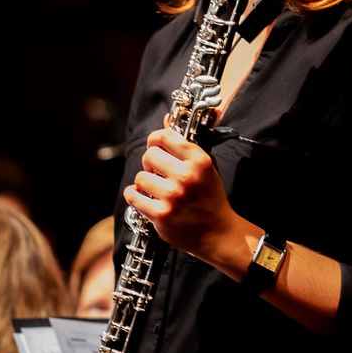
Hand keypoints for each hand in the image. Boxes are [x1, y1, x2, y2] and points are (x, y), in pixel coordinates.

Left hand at [124, 127, 242, 265]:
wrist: (218, 233)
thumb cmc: (210, 198)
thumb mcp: (205, 167)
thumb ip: (184, 145)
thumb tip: (166, 119)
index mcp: (199, 160)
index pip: (165, 136)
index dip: (156, 139)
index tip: (156, 146)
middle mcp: (186, 176)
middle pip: (149, 155)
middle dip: (151, 163)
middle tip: (158, 172)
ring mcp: (172, 196)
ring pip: (140, 177)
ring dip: (145, 183)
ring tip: (156, 189)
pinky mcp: (160, 214)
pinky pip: (133, 195)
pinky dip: (134, 196)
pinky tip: (144, 198)